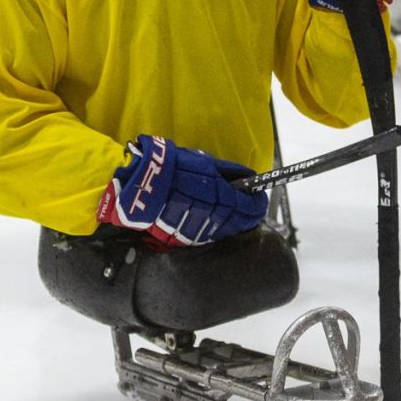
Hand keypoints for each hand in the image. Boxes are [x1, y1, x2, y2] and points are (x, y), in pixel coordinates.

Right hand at [97, 134, 265, 249]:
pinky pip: (209, 234)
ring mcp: (200, 230)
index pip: (248, 206)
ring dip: (236, 223)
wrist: (139, 187)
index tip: (261, 198)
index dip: (257, 203)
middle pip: (240, 221)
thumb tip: (249, 179)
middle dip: (250, 214)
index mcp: (220, 197)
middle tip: (255, 208)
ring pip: (226, 229)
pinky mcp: (186, 238)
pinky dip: (219, 229)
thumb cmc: (172, 168)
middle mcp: (214, 217)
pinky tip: (221, 224)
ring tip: (242, 217)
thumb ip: (229, 173)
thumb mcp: (204, 163)